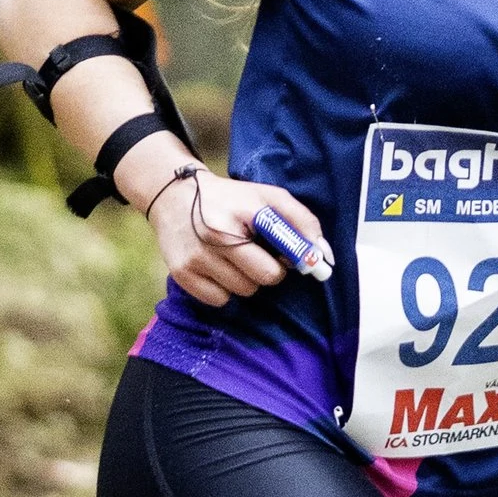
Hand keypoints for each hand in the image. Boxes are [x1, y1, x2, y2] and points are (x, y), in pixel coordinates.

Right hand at [141, 165, 327, 307]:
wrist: (173, 197)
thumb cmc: (230, 200)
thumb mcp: (266, 196)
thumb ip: (300, 220)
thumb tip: (323, 255)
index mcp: (243, 210)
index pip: (284, 241)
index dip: (299, 256)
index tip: (305, 262)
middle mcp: (218, 234)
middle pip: (267, 277)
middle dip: (271, 270)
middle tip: (261, 256)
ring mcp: (198, 255)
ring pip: (244, 291)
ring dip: (247, 280)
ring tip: (235, 259)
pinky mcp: (182, 273)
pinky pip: (220, 300)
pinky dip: (224, 290)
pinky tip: (218, 269)